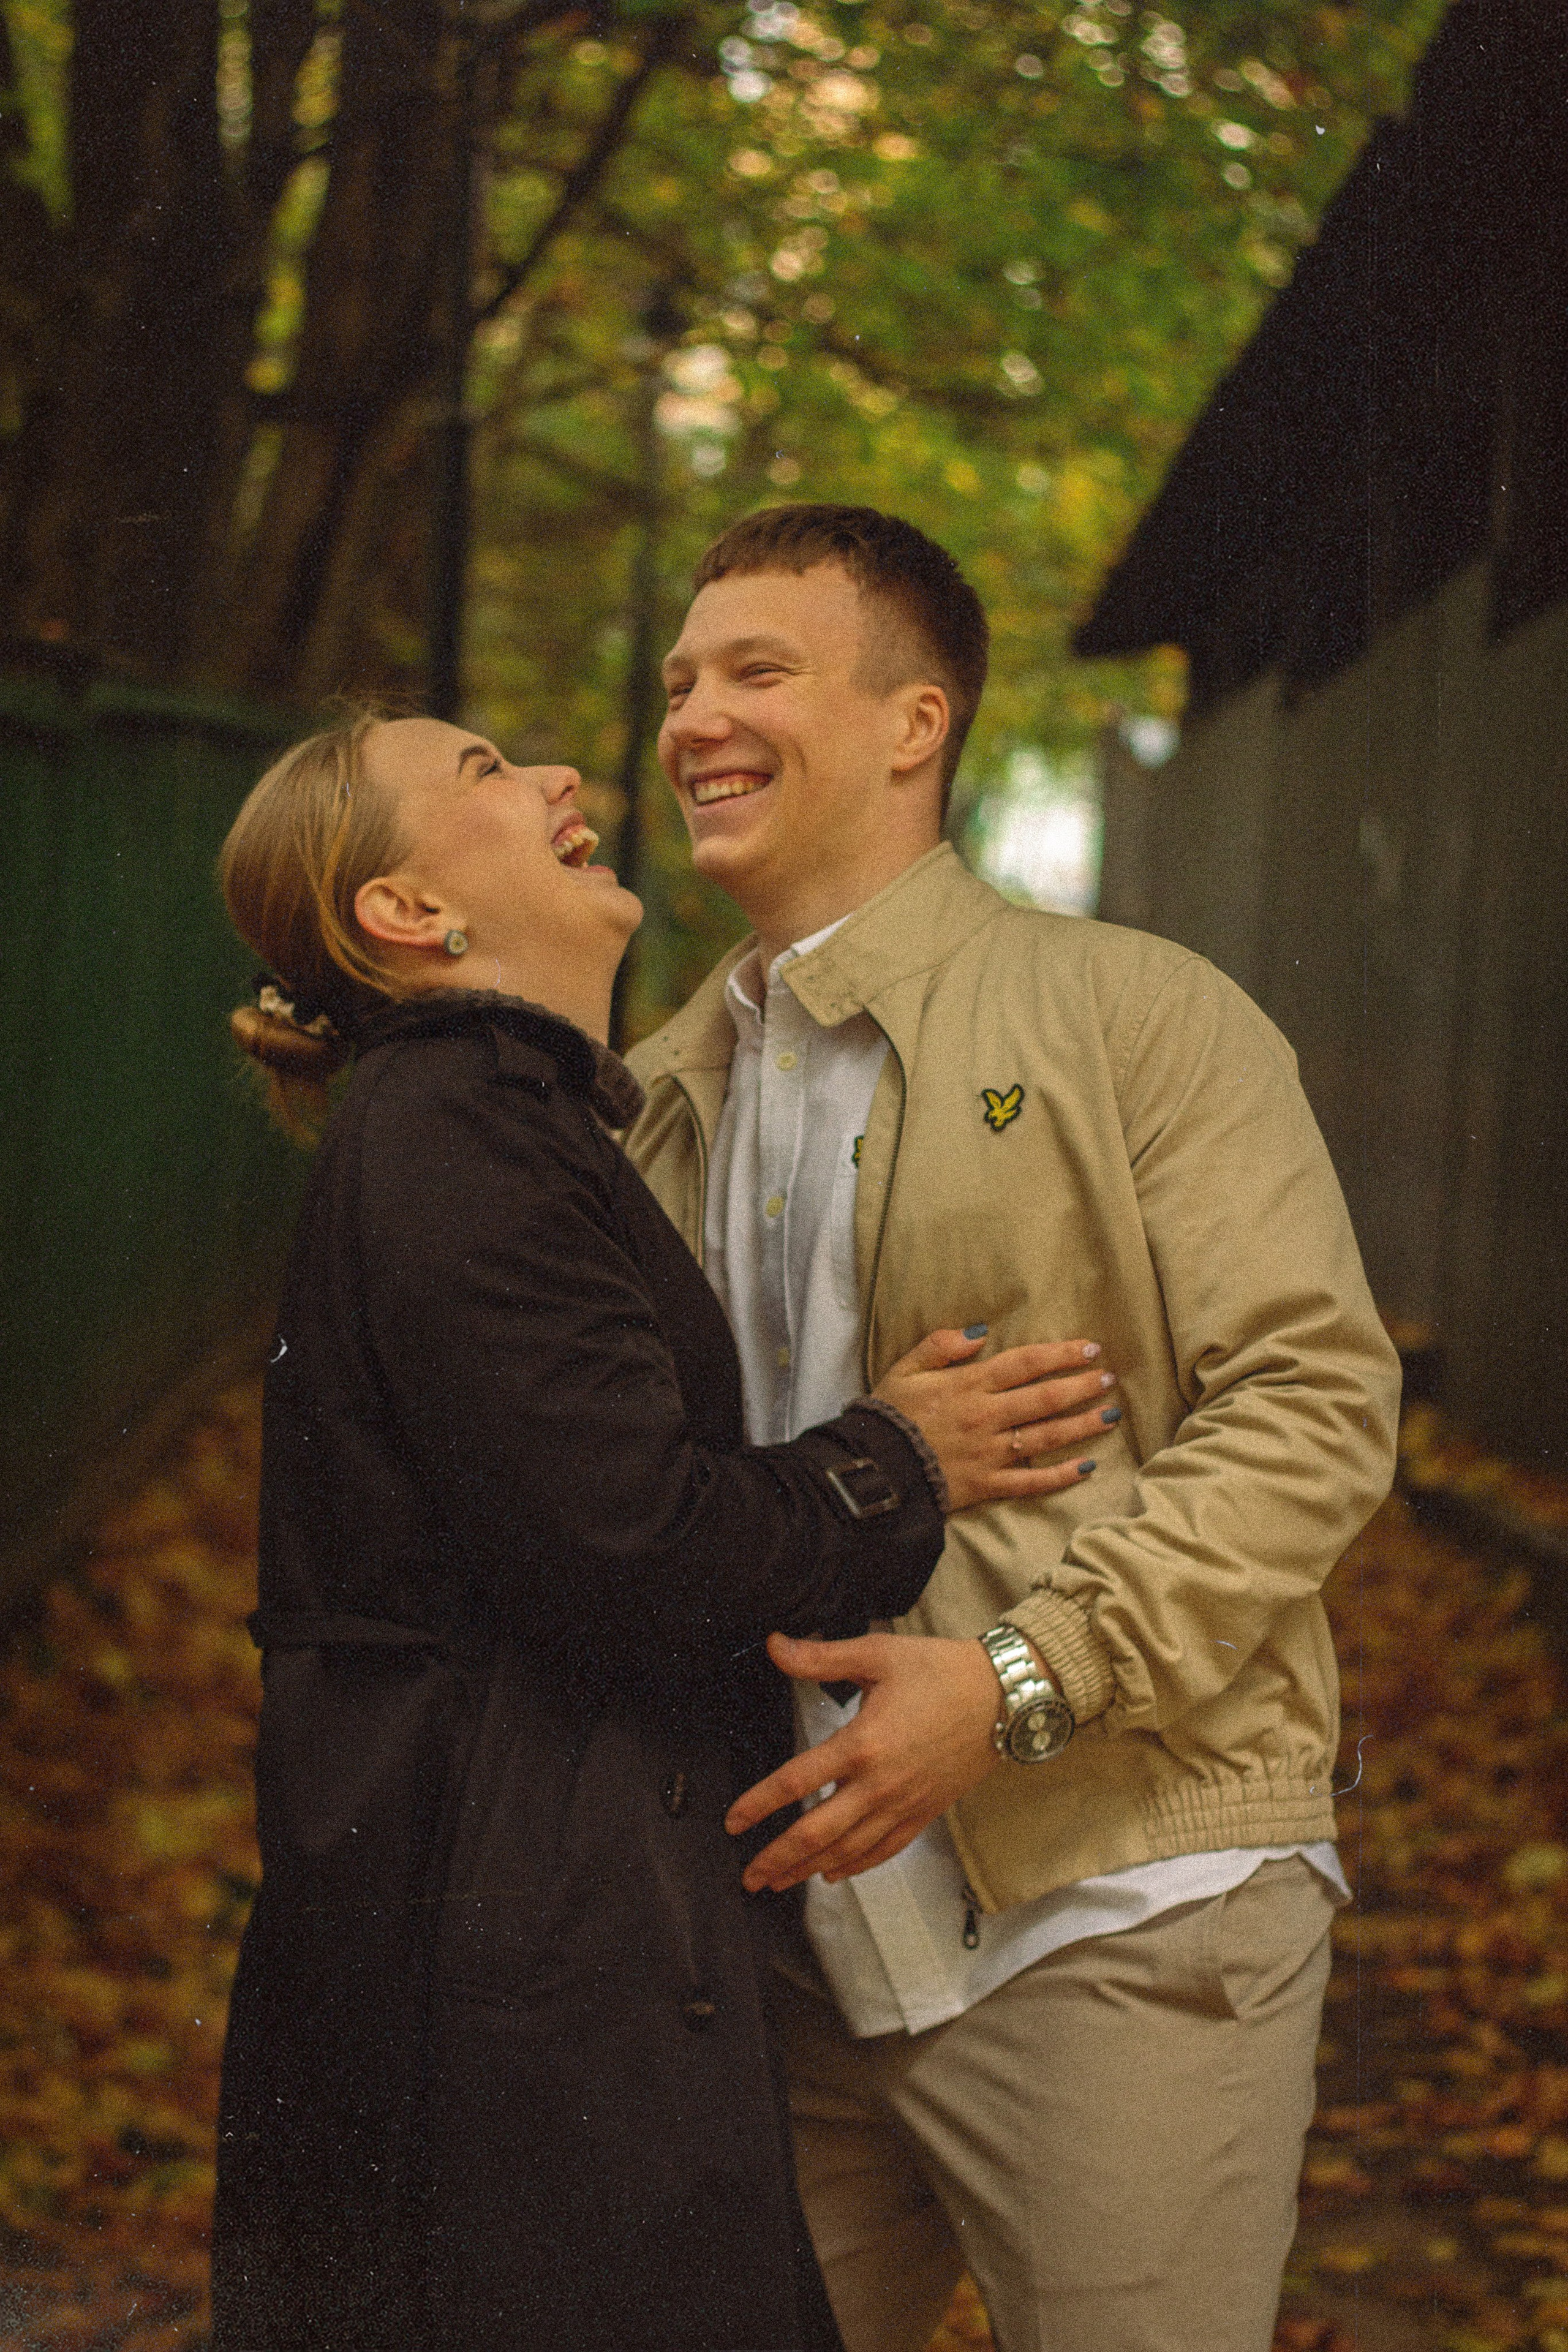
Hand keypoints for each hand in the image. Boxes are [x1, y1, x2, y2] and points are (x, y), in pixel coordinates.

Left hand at [726, 1630, 1003, 1891]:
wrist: (1004, 1696)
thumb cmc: (940, 1670)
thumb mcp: (877, 1654)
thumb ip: (821, 1657)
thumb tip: (774, 1645)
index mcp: (862, 1743)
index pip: (796, 1782)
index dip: (759, 1804)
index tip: (733, 1822)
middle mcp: (880, 1784)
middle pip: (817, 1832)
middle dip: (777, 1858)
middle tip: (748, 1876)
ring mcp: (904, 1804)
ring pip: (848, 1850)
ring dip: (808, 1869)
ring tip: (779, 1882)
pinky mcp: (926, 1813)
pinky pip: (885, 1850)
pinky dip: (856, 1866)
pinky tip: (834, 1873)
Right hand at [874, 1330, 1114, 1510]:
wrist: (872, 1470)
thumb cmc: (888, 1416)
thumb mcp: (905, 1369)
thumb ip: (940, 1345)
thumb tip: (980, 1330)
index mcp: (969, 1385)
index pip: (1025, 1364)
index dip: (1060, 1354)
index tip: (1089, 1348)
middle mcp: (987, 1417)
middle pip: (1044, 1398)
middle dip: (1081, 1387)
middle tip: (1108, 1378)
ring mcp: (990, 1453)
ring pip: (1046, 1437)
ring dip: (1082, 1425)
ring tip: (1112, 1414)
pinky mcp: (987, 1486)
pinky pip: (1030, 1483)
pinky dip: (1060, 1476)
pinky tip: (1087, 1467)